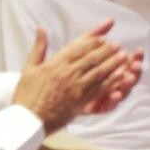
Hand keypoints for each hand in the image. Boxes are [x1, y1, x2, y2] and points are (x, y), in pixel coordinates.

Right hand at [12, 20, 140, 134]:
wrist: (27, 121)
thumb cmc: (26, 95)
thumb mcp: (29, 68)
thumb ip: (39, 47)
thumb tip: (41, 28)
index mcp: (56, 64)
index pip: (78, 48)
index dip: (92, 41)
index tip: (103, 36)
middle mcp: (67, 74)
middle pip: (91, 58)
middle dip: (106, 50)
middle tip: (117, 45)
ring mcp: (75, 88)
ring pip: (98, 72)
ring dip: (112, 63)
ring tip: (123, 56)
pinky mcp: (80, 101)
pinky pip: (99, 89)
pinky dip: (111, 81)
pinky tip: (120, 76)